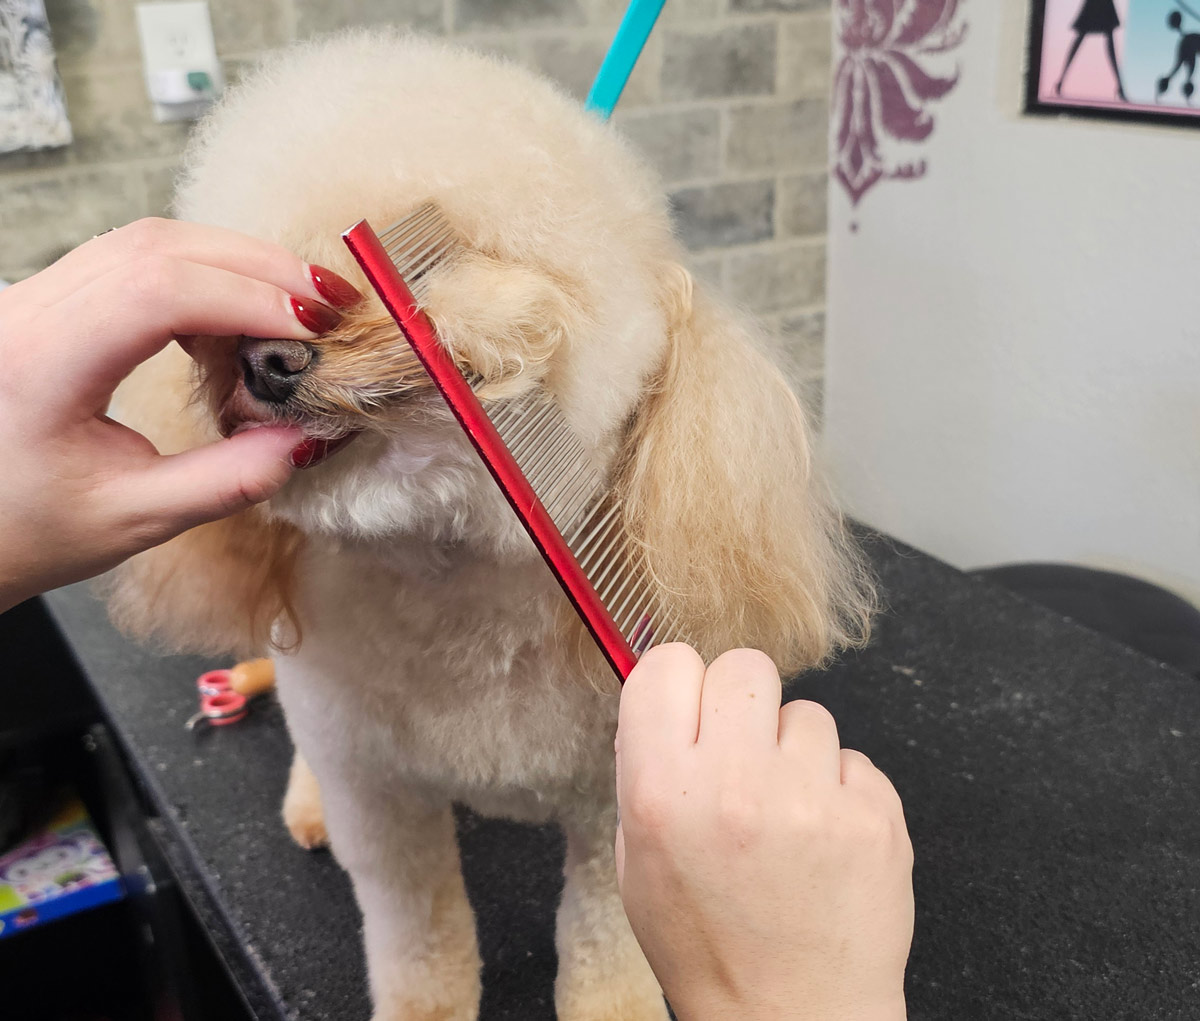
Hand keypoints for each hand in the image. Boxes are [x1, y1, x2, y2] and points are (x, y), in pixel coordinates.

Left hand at [0, 218, 358, 610]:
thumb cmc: (23, 529)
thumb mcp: (132, 521)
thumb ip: (226, 482)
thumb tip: (304, 438)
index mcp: (41, 364)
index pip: (156, 290)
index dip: (247, 297)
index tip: (313, 331)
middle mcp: (28, 312)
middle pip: (159, 245)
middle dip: (258, 267)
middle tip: (329, 307)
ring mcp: (34, 296)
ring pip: (150, 239)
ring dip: (235, 263)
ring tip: (296, 309)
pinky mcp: (50, 298)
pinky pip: (136, 257)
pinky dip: (203, 273)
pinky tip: (238, 310)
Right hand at [615, 645, 913, 1020]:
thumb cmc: (709, 948)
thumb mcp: (636, 864)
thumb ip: (646, 773)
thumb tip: (667, 703)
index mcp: (661, 794)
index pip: (666, 665)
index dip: (679, 682)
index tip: (691, 707)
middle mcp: (734, 785)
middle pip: (743, 666)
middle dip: (742, 703)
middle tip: (744, 754)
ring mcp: (810, 799)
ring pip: (806, 712)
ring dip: (795, 752)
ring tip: (787, 815)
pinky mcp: (873, 816)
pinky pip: (853, 758)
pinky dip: (839, 790)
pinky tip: (825, 839)